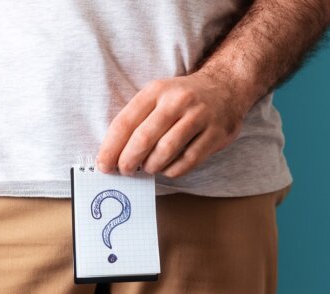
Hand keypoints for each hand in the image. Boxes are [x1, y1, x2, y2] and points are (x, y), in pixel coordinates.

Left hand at [95, 70, 250, 178]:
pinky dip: (172, 170)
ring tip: (148, 168)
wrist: (226, 87)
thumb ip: (137, 121)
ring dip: (151, 166)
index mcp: (156, 90)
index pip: (125, 122)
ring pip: (166, 151)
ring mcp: (199, 117)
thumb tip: (113, 155)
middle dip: (129, 160)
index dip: (111, 148)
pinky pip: (188, 161)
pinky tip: (167, 169)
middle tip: (124, 171)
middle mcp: (178, 101)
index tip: (103, 165)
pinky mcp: (216, 134)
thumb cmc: (182, 99)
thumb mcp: (157, 97)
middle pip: (144, 138)